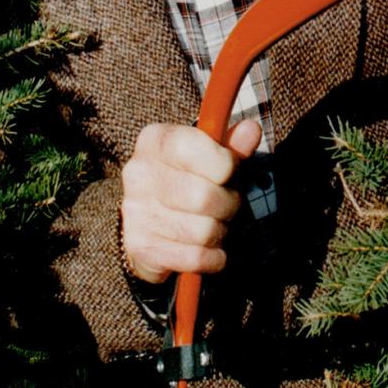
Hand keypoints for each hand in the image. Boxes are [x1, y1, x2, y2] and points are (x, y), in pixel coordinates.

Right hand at [119, 119, 261, 282]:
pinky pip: (195, 257)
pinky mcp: (141, 247)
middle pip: (203, 197)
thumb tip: (252, 130)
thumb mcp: (209, 155)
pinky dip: (213, 257)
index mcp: (155, 141)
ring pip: (202, 231)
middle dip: (228, 204)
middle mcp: (138, 174)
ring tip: (215, 223)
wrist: (149, 219)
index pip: (193, 149)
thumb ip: (232, 144)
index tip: (228, 171)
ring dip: (220, 231)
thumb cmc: (188, 179)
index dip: (223, 164)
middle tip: (227, 204)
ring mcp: (136, 212)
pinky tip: (211, 249)